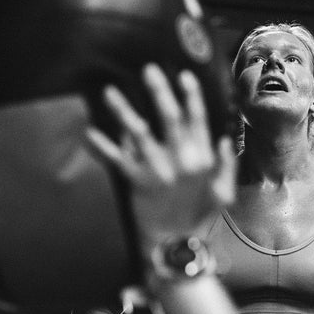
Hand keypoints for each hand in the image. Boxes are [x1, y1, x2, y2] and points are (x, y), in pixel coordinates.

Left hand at [86, 63, 235, 256]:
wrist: (177, 244)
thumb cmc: (201, 219)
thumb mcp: (224, 194)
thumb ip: (226, 165)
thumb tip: (223, 139)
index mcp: (203, 159)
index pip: (197, 120)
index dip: (191, 96)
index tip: (182, 75)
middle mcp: (181, 160)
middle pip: (169, 117)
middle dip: (159, 91)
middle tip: (148, 70)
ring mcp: (158, 169)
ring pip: (139, 131)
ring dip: (123, 110)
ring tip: (109, 92)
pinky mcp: (138, 180)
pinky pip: (117, 158)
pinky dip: (101, 146)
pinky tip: (87, 132)